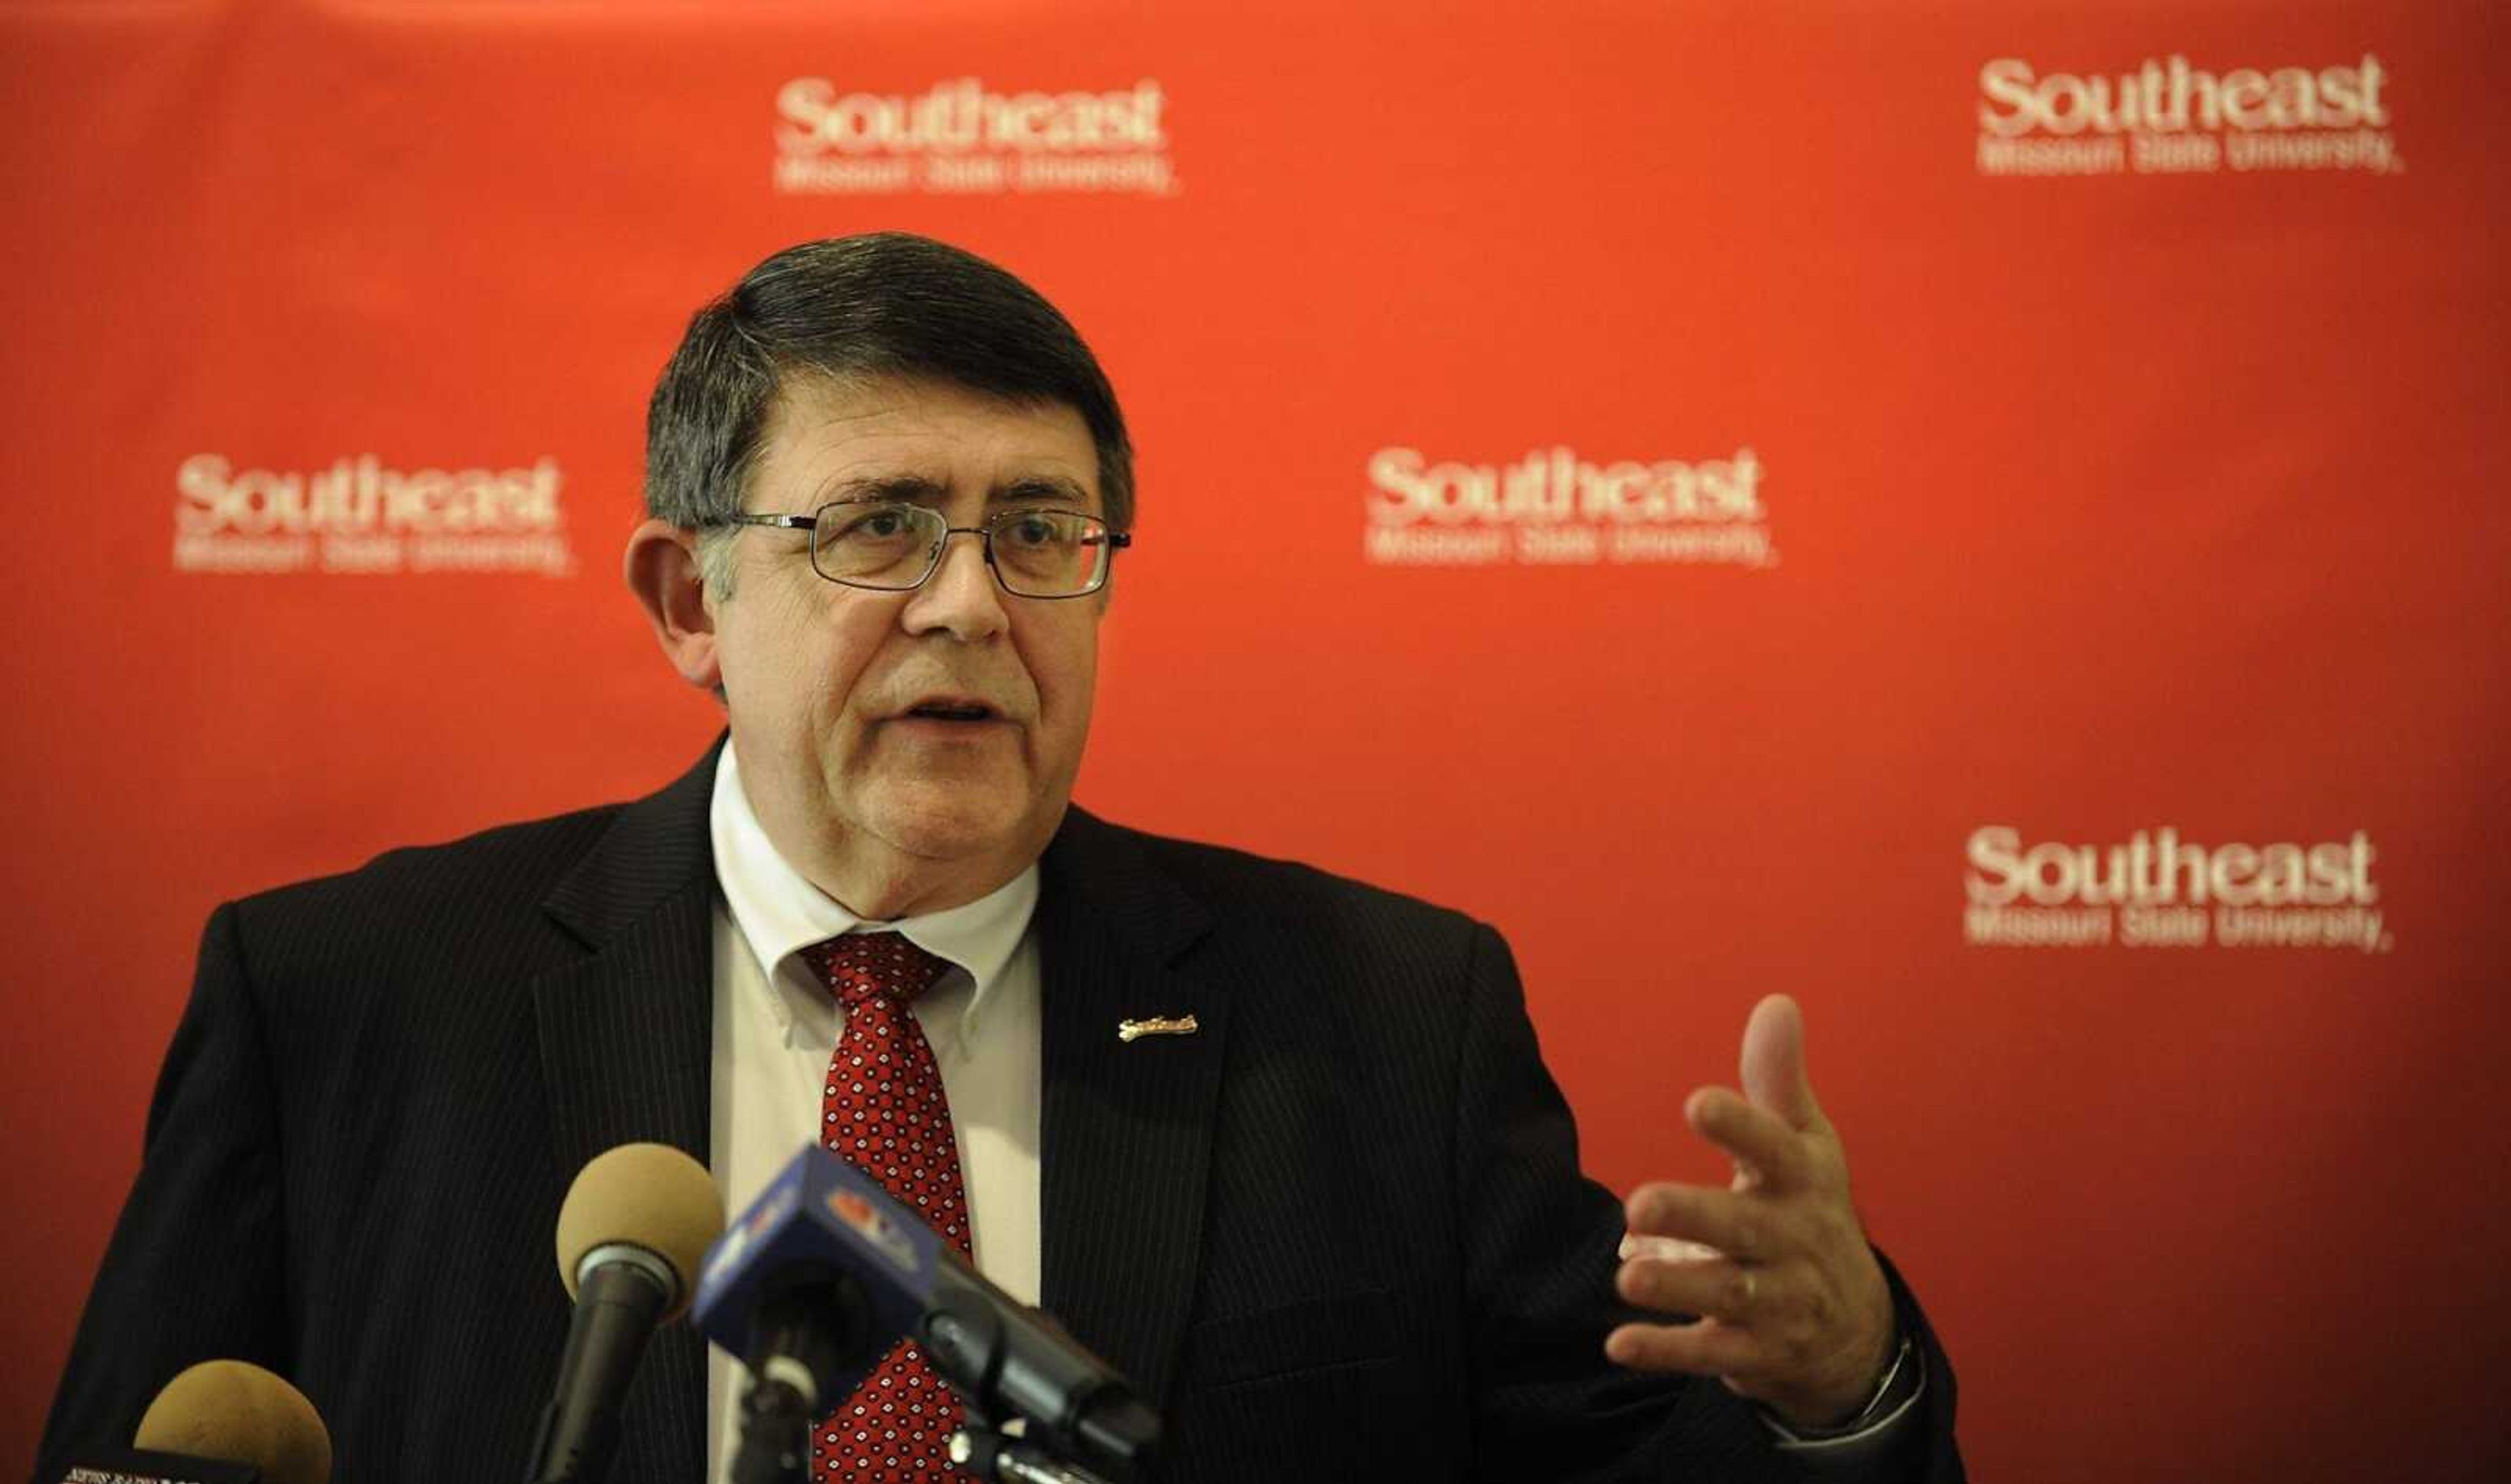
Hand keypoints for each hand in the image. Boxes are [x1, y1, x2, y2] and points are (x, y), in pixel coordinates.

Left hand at [1604, 994, 1896, 1429]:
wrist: (1856, 1327)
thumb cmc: (1812, 1211)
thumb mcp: (1807, 1146)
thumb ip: (1778, 1080)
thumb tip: (1776, 1003)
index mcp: (1803, 1182)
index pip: (1776, 1150)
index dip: (1741, 1127)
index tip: (1696, 1101)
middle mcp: (1794, 1241)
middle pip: (1744, 1229)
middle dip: (1694, 1218)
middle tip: (1637, 1206)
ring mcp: (1778, 1302)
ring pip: (1727, 1294)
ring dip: (1677, 1285)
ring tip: (1626, 1276)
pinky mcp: (1756, 1352)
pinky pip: (1710, 1354)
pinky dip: (1666, 1351)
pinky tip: (1619, 1344)